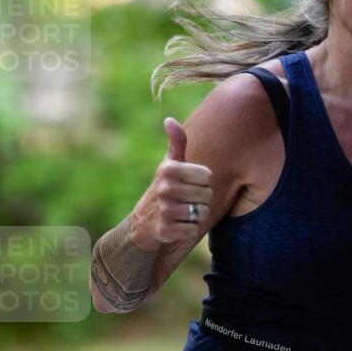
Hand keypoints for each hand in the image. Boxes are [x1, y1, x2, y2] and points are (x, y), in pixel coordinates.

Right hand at [129, 117, 212, 247]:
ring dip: (197, 215)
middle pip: (207, 194)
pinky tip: (178, 225)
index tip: (189, 183)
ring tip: (183, 212)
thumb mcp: (170, 164)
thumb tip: (169, 119)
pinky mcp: (165, 231)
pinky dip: (190, 230)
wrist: (144, 221)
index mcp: (169, 169)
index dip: (202, 181)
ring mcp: (164, 210)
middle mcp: (165, 188)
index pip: (207, 175)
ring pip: (202, 213)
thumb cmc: (165, 187)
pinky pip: (193, 230)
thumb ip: (177, 143)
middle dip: (202, 199)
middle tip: (187, 200)